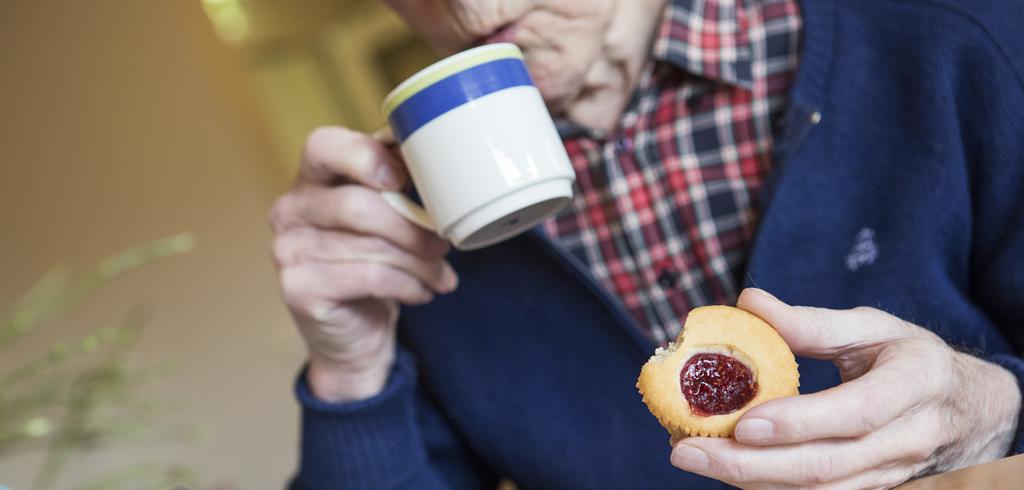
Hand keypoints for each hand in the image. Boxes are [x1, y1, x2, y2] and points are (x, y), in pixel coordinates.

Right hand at [269, 127, 457, 401]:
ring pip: (371, 246)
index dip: (365, 157)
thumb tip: (430, 154)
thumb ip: (396, 182)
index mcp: (310, 180)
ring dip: (419, 263)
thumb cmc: (372, 266)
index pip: (324, 145)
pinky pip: (369, 277)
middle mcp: (290, 210)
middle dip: (412, 226)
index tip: (404, 179)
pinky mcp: (299, 287)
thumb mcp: (386, 218)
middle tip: (443, 244)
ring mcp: (288, 250)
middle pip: (357, 204)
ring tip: (439, 274)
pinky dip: (407, 284)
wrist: (354, 336)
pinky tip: (422, 292)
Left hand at [670, 288, 1020, 488]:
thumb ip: (812, 322)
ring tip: (692, 456)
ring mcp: (893, 474)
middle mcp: (908, 439)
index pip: (855, 414)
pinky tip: (725, 469)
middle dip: (749, 465)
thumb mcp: (873, 327)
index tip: (741, 423)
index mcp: (914, 384)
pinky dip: (768, 488)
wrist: (967, 408)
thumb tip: (745, 302)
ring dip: (750, 481)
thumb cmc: (910, 359)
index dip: (799, 423)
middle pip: (825, 467)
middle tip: (685, 449)